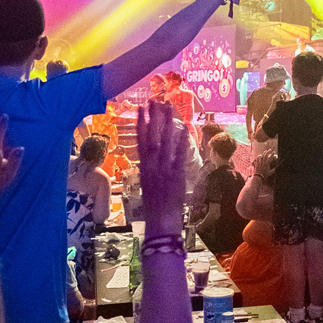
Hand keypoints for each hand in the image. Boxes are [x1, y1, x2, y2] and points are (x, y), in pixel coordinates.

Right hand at [137, 100, 189, 236]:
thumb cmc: (155, 206)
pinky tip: (182, 129)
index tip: (141, 108)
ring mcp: (163, 170)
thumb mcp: (148, 184)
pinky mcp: (176, 176)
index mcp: (144, 168)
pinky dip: (180, 142)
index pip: (141, 141)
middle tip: (155, 99)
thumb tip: (152, 155)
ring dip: (166, 124)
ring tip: (167, 107)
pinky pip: (178, 156)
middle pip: (151, 137)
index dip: (140, 123)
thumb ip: (151, 167)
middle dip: (153, 117)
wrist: (161, 223)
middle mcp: (152, 167)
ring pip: (164, 143)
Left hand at [253, 150, 276, 178]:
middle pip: (266, 155)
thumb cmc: (265, 175)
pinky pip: (257, 158)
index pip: (270, 157)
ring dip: (264, 153)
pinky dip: (259, 156)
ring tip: (266, 151)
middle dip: (268, 151)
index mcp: (267, 163)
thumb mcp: (270, 173)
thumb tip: (275, 169)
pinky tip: (260, 155)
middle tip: (270, 149)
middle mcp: (263, 162)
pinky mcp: (257, 163)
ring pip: (262, 156)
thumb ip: (273, 170)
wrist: (258, 176)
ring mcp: (260, 162)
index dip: (272, 154)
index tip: (274, 152)